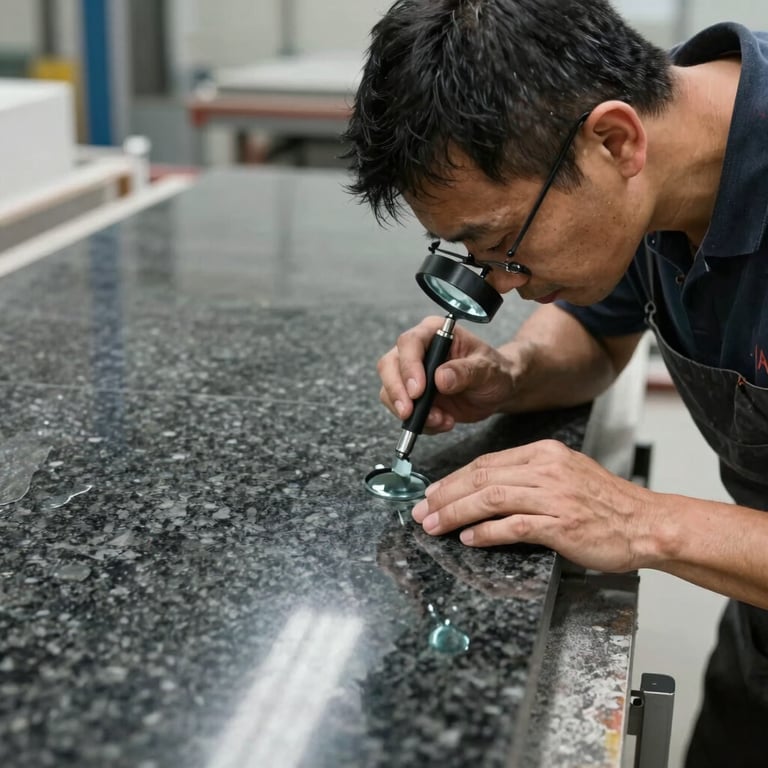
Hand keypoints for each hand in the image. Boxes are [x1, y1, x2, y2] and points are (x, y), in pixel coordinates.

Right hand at [377, 315, 521, 432]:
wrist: (499, 390)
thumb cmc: (495, 371)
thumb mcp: (488, 370)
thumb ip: (466, 372)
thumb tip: (441, 378)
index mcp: (436, 332)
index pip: (410, 343)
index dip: (409, 366)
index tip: (418, 390)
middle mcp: (419, 350)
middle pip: (389, 365)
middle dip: (397, 392)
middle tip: (409, 412)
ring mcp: (413, 374)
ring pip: (390, 391)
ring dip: (412, 412)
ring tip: (441, 420)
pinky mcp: (413, 396)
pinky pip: (403, 410)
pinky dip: (420, 422)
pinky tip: (443, 422)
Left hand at [411, 439, 657, 572]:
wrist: (647, 524)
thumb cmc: (606, 504)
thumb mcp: (565, 475)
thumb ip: (527, 479)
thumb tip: (485, 492)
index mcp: (544, 454)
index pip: (487, 462)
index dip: (454, 478)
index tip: (433, 492)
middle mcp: (546, 469)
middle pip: (482, 477)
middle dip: (445, 495)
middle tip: (422, 510)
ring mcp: (554, 496)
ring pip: (491, 498)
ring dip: (456, 513)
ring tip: (434, 526)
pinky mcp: (562, 524)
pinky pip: (514, 526)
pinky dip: (487, 532)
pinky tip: (469, 539)